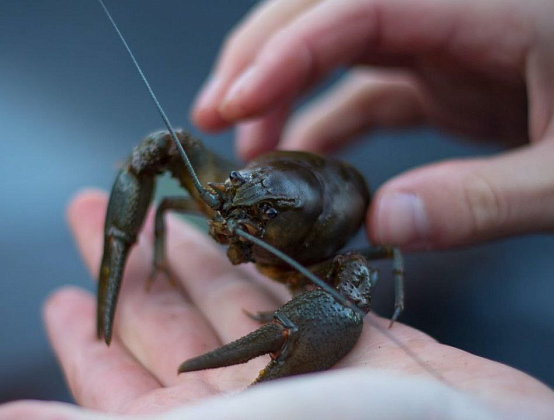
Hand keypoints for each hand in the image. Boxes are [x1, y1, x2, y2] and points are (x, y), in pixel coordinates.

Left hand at [0, 190, 553, 418]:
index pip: (117, 387)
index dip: (86, 342)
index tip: (58, 296)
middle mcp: (245, 406)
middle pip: (171, 328)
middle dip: (134, 271)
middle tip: (97, 218)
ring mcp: (305, 374)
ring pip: (234, 302)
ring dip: (196, 256)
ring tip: (166, 214)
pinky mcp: (361, 345)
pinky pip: (300, 296)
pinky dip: (269, 266)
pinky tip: (246, 237)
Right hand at [191, 0, 553, 250]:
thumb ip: (485, 197)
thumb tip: (381, 222)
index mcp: (487, 0)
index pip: (353, 6)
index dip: (283, 52)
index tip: (231, 105)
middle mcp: (448, 8)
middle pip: (324, 7)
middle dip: (259, 58)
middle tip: (211, 116)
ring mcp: (441, 38)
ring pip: (334, 46)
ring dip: (283, 94)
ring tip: (248, 152)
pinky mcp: (442, 73)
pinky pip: (365, 90)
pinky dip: (326, 125)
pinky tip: (305, 167)